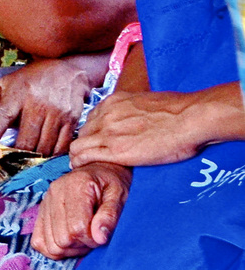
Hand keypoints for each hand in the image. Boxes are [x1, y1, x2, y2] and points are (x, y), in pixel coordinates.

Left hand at [0, 58, 93, 154]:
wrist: (70, 70)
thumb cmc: (33, 78)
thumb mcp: (9, 82)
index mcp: (18, 94)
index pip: (5, 114)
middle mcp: (38, 104)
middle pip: (27, 137)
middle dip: (19, 151)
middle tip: (13, 158)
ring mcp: (56, 113)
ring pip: (44, 144)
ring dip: (35, 155)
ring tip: (29, 158)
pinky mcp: (71, 120)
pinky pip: (61, 144)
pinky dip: (53, 154)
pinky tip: (46, 155)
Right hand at [31, 161, 130, 258]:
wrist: (99, 171)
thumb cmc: (112, 184)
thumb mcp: (120, 196)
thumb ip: (110, 216)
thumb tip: (99, 238)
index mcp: (75, 186)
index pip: (77, 228)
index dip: (92, 239)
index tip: (102, 235)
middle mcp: (54, 193)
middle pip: (61, 239)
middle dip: (81, 245)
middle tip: (94, 236)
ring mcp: (44, 203)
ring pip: (49, 244)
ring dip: (68, 248)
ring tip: (83, 238)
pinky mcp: (40, 213)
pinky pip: (38, 242)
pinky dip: (54, 248)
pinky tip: (69, 241)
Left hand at [70, 89, 211, 167]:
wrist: (191, 118)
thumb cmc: (180, 112)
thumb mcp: (148, 102)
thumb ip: (134, 110)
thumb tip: (138, 119)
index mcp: (115, 101)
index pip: (92, 118)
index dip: (94, 133)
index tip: (98, 142)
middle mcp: (106, 114)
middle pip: (84, 132)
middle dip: (86, 145)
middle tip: (91, 157)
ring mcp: (108, 131)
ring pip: (78, 145)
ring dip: (79, 156)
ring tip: (84, 165)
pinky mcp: (115, 149)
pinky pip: (84, 156)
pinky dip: (80, 163)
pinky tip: (82, 168)